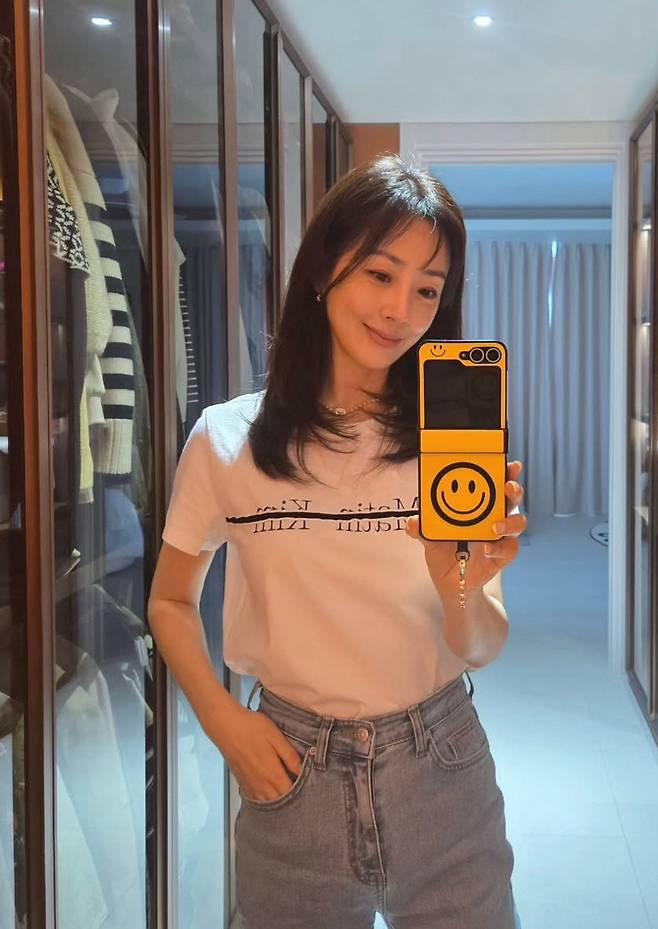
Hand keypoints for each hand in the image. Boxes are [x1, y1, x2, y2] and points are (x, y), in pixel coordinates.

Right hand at [205, 703, 304, 802]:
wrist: (225, 726)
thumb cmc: (253, 728)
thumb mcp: (276, 737)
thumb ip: (290, 756)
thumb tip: (303, 771)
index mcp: (273, 774)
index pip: (291, 793)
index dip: (301, 793)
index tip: (309, 788)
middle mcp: (261, 784)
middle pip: (279, 801)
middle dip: (290, 800)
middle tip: (299, 791)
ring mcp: (250, 784)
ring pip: (266, 802)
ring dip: (277, 802)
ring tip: (285, 793)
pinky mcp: (241, 781)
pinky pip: (255, 798)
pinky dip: (264, 800)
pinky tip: (268, 793)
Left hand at [406, 460, 526, 601]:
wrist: (449, 581)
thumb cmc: (444, 550)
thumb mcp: (430, 536)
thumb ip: (422, 528)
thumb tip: (413, 523)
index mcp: (480, 505)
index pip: (495, 484)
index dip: (505, 472)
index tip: (509, 463)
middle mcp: (495, 517)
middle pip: (512, 498)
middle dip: (514, 489)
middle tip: (508, 486)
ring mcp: (501, 536)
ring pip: (517, 523)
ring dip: (509, 521)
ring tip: (494, 526)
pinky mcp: (502, 556)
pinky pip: (509, 549)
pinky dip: (498, 547)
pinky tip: (487, 548)